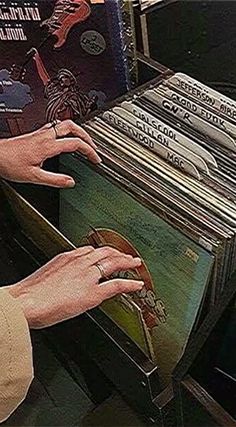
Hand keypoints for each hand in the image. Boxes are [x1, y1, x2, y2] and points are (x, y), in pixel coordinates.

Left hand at [0, 120, 100, 187]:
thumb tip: (70, 182)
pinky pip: (55, 127)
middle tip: (93, 146)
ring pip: (64, 124)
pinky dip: (65, 131)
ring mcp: (40, 133)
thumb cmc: (9, 163)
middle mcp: (45, 136)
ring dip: (77, 131)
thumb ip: (54, 180)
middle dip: (87, 136)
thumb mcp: (34, 177)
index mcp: (48, 146)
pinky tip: (65, 138)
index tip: (95, 159)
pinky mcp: (35, 134)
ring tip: (84, 140)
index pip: (75, 144)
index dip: (89, 151)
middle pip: (72, 127)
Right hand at [7, 246, 142, 328]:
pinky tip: (136, 285)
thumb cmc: (30, 293)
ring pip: (113, 264)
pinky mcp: (93, 292)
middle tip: (126, 256)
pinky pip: (116, 285)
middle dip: (118, 253)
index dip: (101, 252)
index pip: (89, 250)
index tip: (106, 254)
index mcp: (67, 258)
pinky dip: (129, 284)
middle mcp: (79, 263)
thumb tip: (60, 282)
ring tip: (134, 264)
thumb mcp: (45, 276)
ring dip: (126, 263)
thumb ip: (58, 275)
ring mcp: (88, 276)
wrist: (26, 302)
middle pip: (105, 252)